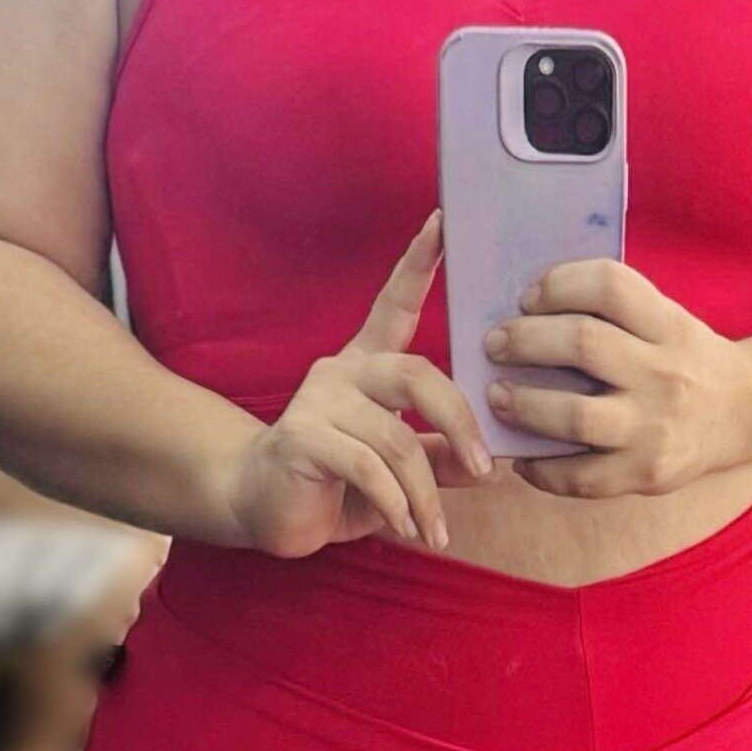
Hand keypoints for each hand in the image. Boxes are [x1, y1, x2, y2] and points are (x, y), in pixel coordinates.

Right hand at [223, 212, 494, 557]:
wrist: (261, 508)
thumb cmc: (335, 484)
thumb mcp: (399, 472)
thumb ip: (439, 458)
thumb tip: (491, 462)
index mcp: (367, 366)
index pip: (394, 304)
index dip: (419, 263)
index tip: (444, 220)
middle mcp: (342, 371)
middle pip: (417, 374)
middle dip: (459, 423)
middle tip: (484, 469)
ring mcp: (319, 401)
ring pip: (397, 438)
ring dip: (426, 492)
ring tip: (436, 529)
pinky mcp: (303, 438)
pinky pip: (367, 468)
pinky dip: (397, 504)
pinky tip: (406, 527)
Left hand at [480, 257, 751, 495]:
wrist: (743, 413)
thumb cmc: (684, 359)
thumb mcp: (667, 319)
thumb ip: (615, 311)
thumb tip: (526, 311)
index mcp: (669, 325)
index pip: (610, 287)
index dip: (559, 284)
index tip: (528, 297)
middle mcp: (664, 374)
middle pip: (583, 344)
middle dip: (525, 341)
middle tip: (496, 344)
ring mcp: (655, 429)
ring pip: (575, 416)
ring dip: (524, 404)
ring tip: (497, 396)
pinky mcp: (646, 475)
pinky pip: (581, 478)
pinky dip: (541, 469)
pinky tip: (523, 457)